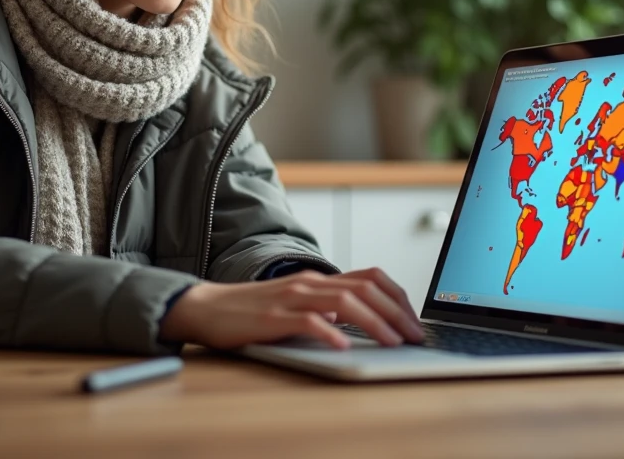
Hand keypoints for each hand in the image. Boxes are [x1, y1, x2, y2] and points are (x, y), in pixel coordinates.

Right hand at [159, 267, 423, 349]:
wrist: (208, 308)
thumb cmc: (253, 311)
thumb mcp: (298, 304)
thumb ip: (326, 308)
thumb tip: (360, 321)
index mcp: (319, 280)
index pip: (370, 276)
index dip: (398, 296)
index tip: (414, 320)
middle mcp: (310, 283)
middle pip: (365, 287)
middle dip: (396, 312)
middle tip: (414, 336)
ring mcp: (292, 298)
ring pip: (344, 301)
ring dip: (374, 322)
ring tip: (392, 342)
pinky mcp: (273, 317)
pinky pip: (307, 321)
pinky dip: (330, 332)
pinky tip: (344, 346)